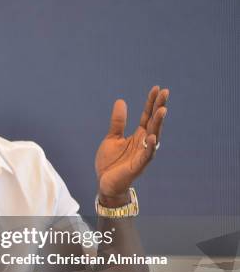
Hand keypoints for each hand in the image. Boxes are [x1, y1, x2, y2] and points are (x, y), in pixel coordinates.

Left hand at [95, 86, 168, 201]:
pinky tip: (152, 136)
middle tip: (165, 92)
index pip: (147, 116)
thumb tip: (121, 101)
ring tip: (162, 110)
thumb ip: (118, 122)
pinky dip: (150, 146)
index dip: (151, 102)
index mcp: (138, 136)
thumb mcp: (112, 138)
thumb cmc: (110, 162)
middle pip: (154, 122)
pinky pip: (146, 155)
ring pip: (154, 136)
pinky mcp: (138, 166)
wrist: (105, 183)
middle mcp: (144, 143)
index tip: (156, 88)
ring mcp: (143, 154)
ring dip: (158, 124)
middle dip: (159, 107)